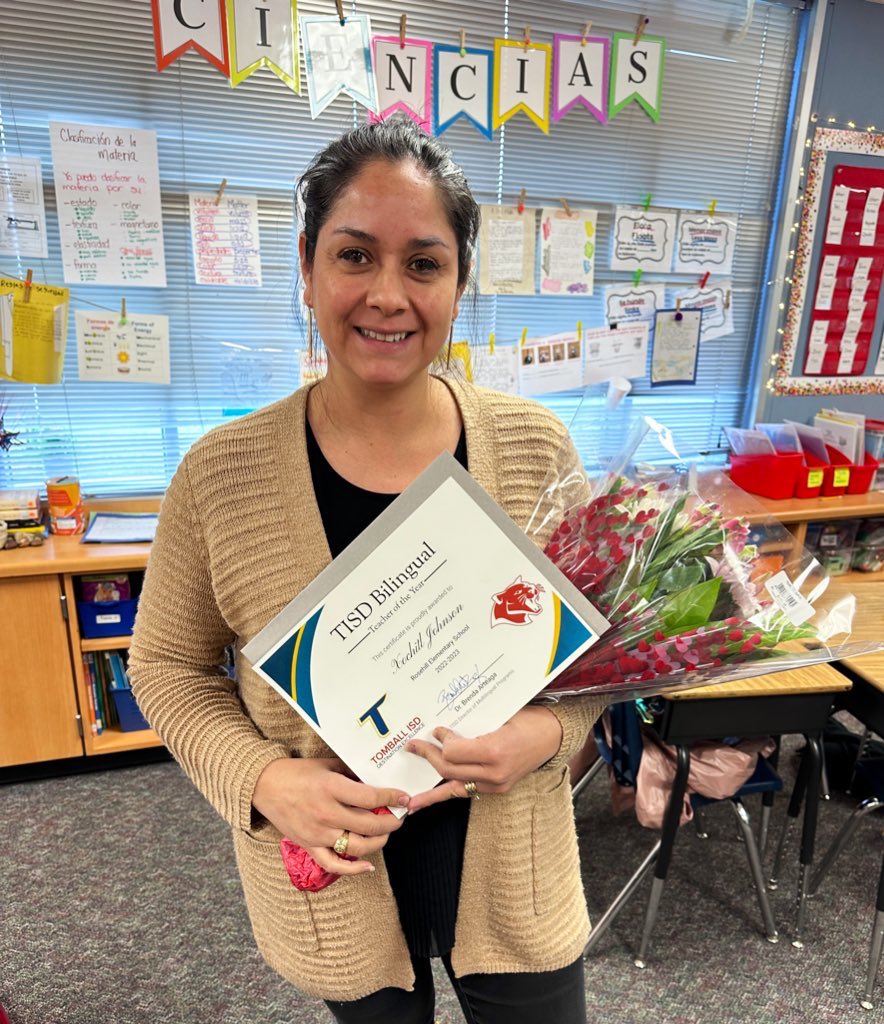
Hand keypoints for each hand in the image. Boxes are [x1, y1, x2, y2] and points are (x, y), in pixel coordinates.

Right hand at [252, 757, 409, 875]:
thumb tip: (377, 780)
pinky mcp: (309, 846)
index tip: (404, 798)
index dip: (392, 799)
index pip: (370, 798)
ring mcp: (317, 833)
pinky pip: (334, 865)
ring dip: (379, 841)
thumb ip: (351, 774)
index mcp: (331, 788)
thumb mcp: (328, 765)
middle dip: (391, 822)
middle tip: (400, 816)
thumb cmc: (297, 772)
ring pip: (358, 846)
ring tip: (387, 833)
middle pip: (369, 825)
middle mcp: (326, 813)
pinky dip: (353, 869)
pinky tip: (367, 866)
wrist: (265, 785)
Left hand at [405, 706, 562, 812]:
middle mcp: (494, 772)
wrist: (553, 735)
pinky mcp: (496, 790)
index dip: (441, 740)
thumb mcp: (499, 716)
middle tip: (414, 746)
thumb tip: (443, 728)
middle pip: (449, 769)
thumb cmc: (528, 719)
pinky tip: (425, 803)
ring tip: (410, 799)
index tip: (437, 730)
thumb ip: (471, 725)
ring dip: (430, 788)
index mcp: (495, 750)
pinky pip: (464, 792)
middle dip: (429, 756)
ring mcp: (496, 784)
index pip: (453, 752)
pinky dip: (444, 796)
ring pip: (453, 787)